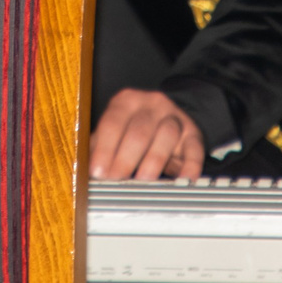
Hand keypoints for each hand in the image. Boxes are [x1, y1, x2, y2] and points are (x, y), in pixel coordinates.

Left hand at [89, 88, 206, 181]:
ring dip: (154, 160)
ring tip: (143, 181)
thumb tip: (87, 175)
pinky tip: (181, 181)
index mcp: (126, 102)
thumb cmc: (130, 129)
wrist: (165, 117)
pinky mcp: (193, 133)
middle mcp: (151, 104)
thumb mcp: (112, 132)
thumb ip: (99, 149)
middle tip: (117, 180)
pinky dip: (189, 167)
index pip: (112, 123)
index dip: (104, 149)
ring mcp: (174, 117)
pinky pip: (194, 149)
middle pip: (139, 130)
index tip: (99, 172)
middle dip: (126, 159)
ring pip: (167, 134)